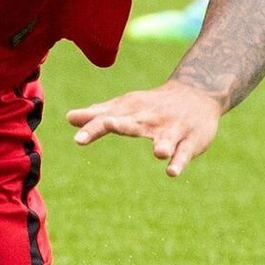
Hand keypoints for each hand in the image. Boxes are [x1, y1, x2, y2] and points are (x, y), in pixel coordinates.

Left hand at [67, 80, 221, 178]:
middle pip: (133, 123)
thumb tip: (69, 118)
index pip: (108, 119)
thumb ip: (98, 114)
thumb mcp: (126, 106)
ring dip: (162, 145)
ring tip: (158, 153)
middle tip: (107, 124)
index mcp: (131, 110)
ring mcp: (171, 129)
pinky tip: (171, 171)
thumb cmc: (152, 104)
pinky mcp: (190, 141)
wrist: (196, 93)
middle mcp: (149, 119)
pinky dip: (179, 161)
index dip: (93, 129)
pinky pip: (184, 152)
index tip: (78, 139)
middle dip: (121, 124)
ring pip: (165, 138)